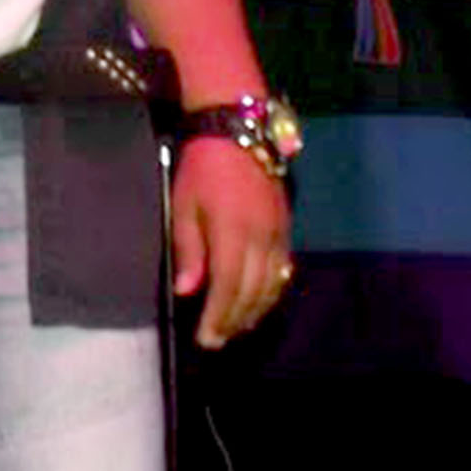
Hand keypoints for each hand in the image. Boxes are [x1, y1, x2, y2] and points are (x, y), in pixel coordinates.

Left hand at [170, 138, 292, 348]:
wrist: (238, 131)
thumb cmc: (202, 167)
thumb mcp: (184, 205)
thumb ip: (189, 249)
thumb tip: (187, 291)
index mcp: (233, 232)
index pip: (228, 287)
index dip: (218, 316)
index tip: (205, 339)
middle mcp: (262, 237)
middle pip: (253, 292)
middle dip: (235, 320)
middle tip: (217, 339)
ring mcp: (278, 231)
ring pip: (273, 284)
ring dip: (255, 310)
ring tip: (236, 326)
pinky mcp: (286, 225)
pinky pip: (284, 267)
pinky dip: (272, 290)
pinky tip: (259, 300)